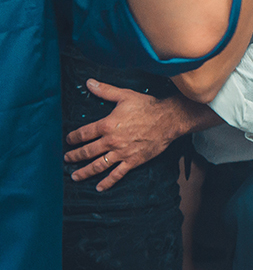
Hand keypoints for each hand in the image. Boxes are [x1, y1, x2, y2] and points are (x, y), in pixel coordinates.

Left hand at [64, 80, 181, 189]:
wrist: (168, 120)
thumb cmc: (147, 107)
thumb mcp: (125, 95)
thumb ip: (105, 90)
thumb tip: (88, 82)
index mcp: (107, 125)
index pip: (84, 133)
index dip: (73, 138)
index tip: (68, 141)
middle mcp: (111, 141)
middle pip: (87, 151)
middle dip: (74, 156)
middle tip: (67, 159)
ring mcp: (122, 153)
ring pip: (98, 165)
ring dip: (84, 172)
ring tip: (75, 176)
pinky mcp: (133, 161)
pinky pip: (117, 174)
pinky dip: (107, 182)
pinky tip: (99, 187)